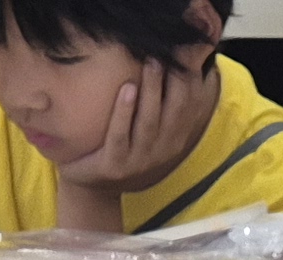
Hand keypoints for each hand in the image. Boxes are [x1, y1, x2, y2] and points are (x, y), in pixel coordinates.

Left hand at [57, 63, 212, 195]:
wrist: (90, 184)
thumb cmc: (120, 145)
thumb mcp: (146, 125)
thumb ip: (163, 101)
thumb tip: (185, 62)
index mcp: (174, 139)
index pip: (190, 107)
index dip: (192, 80)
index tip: (189, 52)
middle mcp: (161, 151)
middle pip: (174, 112)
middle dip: (174, 81)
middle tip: (168, 52)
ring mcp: (138, 160)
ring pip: (149, 122)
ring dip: (151, 91)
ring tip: (151, 63)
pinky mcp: (114, 165)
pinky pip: (120, 135)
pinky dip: (124, 111)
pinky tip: (127, 88)